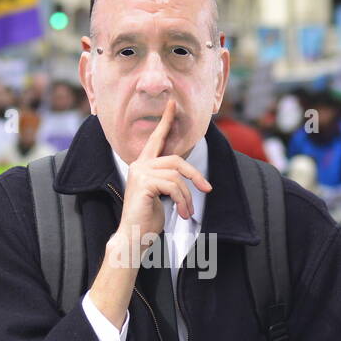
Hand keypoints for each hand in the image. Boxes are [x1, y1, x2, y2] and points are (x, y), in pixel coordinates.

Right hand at [116, 99, 211, 252]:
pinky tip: (182, 213)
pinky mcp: (144, 183)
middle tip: (207, 189)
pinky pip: (173, 186)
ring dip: (187, 196)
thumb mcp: (162, 196)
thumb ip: (170, 181)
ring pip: (177, 176)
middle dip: (195, 175)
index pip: (156, 139)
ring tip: (187, 213)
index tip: (172, 103)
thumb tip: (190, 180)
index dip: (165, 120)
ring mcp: (140, 173)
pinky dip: (182, 201)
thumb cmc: (147, 219)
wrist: (133, 237)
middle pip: (176, 160)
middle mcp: (139, 165)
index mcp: (143, 165)